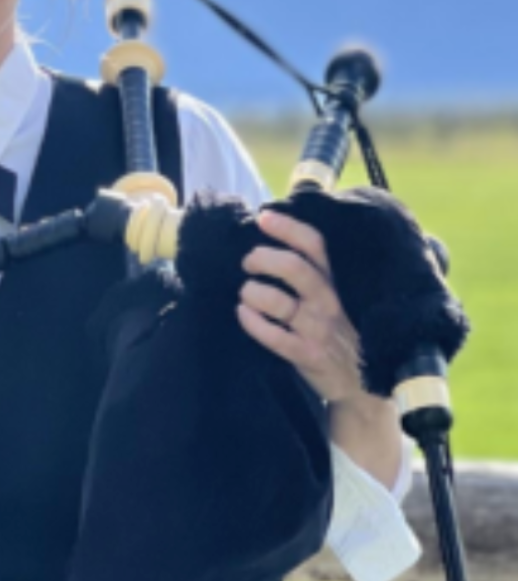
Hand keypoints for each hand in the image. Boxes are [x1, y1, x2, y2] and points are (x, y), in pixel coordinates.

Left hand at [236, 209, 363, 405]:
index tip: (263, 218)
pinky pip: (273, 336)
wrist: (361, 386)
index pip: (314, 245)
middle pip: (294, 268)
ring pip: (278, 302)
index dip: (288, 228)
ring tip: (245, 293)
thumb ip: (310, 272)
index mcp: (333, 282)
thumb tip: (272, 237)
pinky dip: (251, 322)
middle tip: (248, 263)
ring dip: (252, 292)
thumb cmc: (337, 331)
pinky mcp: (307, 355)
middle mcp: (328, 302)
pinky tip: (243, 314)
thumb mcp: (333, 297)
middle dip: (263, 258)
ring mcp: (318, 329)